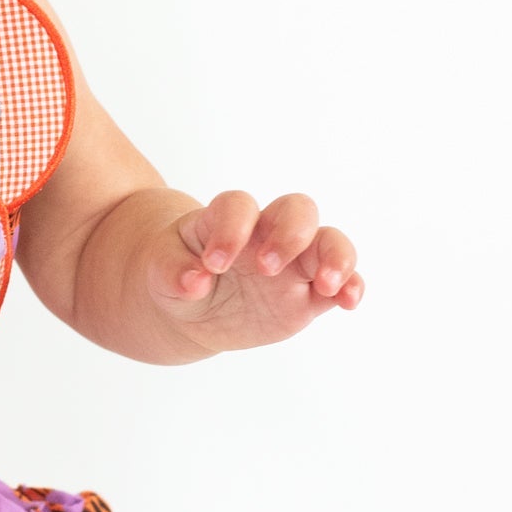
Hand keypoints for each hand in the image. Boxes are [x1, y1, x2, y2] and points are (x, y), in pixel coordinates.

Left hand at [154, 190, 363, 353]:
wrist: (189, 305)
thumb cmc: (174, 272)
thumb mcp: (160, 270)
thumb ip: (173, 270)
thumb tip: (193, 280)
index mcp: (225, 219)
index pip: (238, 206)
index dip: (230, 229)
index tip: (211, 265)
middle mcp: (265, 232)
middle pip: (296, 209)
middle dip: (289, 234)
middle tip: (266, 269)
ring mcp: (292, 261)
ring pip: (329, 241)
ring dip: (336, 258)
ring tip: (328, 285)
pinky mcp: (308, 293)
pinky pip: (341, 281)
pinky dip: (351, 286)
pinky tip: (349, 302)